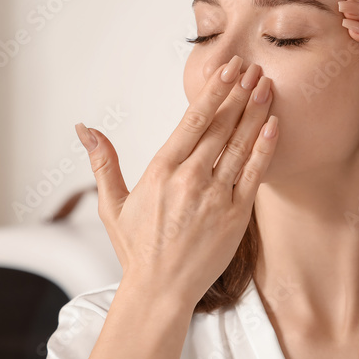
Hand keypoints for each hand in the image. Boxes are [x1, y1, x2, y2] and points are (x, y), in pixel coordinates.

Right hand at [75, 54, 277, 305]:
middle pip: (220, 126)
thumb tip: (84, 128)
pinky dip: (265, 148)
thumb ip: (103, 162)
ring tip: (267, 86)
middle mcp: (190, 179)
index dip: (214, 91)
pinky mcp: (236, 216)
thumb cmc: (137, 249)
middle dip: (239, 93)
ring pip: (240, 145)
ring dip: (255, 112)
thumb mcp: (113, 204)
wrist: (161, 291)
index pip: (193, 120)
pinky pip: (254, 174)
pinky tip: (274, 124)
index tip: (228, 69)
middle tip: (254, 67)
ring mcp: (216, 197)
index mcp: (161, 171)